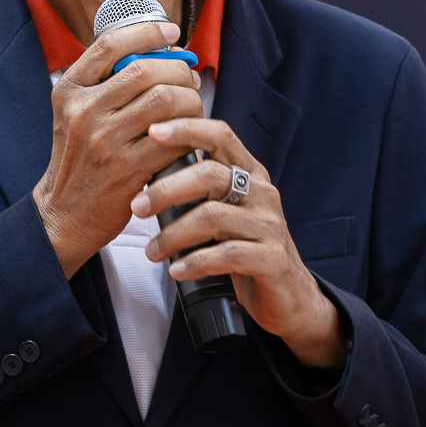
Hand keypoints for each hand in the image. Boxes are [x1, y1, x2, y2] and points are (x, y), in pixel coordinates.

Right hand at [34, 21, 204, 277]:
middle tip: (190, 78)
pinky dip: (190, 133)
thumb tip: (158, 52)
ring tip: (193, 106)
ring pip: (165, 101)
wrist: (63, 214)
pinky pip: (173, 138)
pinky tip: (190, 135)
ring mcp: (104, 140)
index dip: (147, 31)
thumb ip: (104, 84)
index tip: (172, 31)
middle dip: (178, 70)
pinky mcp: (127, 169)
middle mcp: (83, 110)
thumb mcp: (75, 114)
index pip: (110, 44)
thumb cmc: (80, 160)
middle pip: (145, 70)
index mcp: (69, 90)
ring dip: (190, 100)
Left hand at [130, 118, 346, 369]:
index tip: (152, 131)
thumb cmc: (245, 250)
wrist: (288, 298)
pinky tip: (177, 271)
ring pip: (213, 217)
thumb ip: (200, 191)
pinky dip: (196, 262)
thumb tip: (147, 174)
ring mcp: (270, 225)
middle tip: (137, 207)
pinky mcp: (272, 258)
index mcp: (250, 174)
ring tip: (152, 252)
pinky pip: (228, 254)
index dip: (187, 129)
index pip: (221, 136)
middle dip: (166, 190)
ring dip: (173, 235)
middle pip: (210, 175)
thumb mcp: (225, 213)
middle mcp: (263, 193)